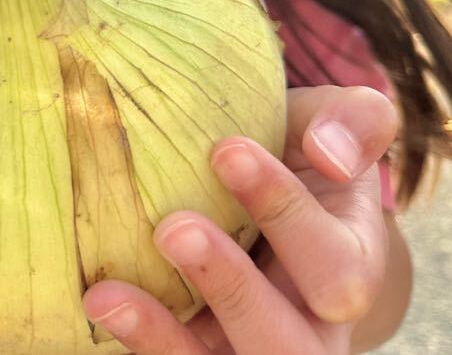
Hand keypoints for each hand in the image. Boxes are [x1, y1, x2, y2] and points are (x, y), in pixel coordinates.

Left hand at [81, 85, 398, 353]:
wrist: (257, 186)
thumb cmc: (296, 149)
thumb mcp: (331, 123)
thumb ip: (354, 120)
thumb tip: (330, 152)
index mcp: (352, 265)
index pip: (337, 264)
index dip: (285, 212)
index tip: (226, 148)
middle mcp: (312, 326)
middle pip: (290, 344)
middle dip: (232, 288)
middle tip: (174, 227)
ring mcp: (253, 348)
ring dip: (166, 340)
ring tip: (107, 297)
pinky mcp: (204, 351)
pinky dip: (139, 345)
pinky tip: (97, 303)